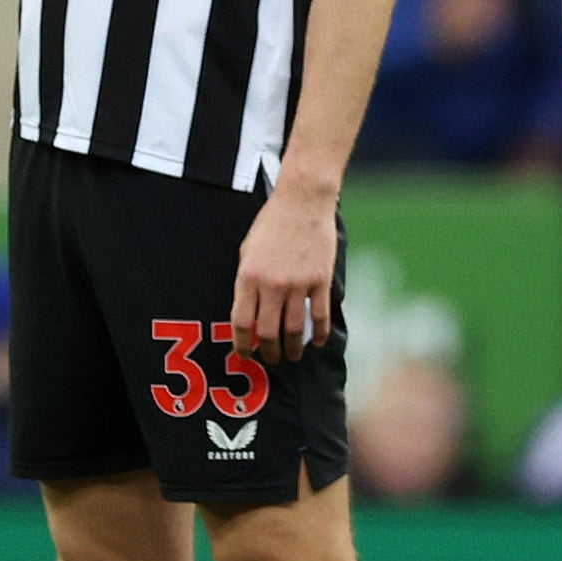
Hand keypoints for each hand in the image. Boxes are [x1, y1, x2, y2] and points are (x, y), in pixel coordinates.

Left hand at [233, 181, 336, 364]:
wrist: (302, 201)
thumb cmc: (271, 223)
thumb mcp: (247, 250)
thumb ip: (246, 281)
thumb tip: (249, 311)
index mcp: (248, 276)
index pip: (241, 322)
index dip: (241, 344)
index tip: (244, 353)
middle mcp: (272, 284)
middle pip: (268, 332)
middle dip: (268, 352)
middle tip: (271, 359)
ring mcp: (298, 284)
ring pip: (294, 330)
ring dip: (293, 349)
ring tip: (292, 355)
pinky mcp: (320, 280)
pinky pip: (319, 316)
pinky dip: (318, 334)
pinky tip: (316, 342)